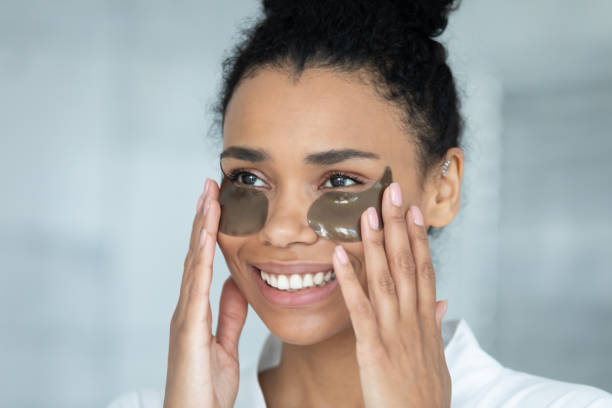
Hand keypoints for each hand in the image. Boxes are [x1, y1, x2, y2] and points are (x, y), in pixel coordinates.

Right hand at [163, 179, 248, 407]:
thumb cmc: (204, 390)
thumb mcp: (224, 346)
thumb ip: (229, 316)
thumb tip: (236, 286)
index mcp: (196, 311)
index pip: (203, 263)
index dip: (209, 232)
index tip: (216, 204)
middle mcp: (187, 308)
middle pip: (195, 255)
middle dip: (203, 219)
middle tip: (209, 186)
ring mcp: (186, 316)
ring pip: (194, 262)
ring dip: (202, 228)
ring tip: (208, 197)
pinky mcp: (190, 328)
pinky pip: (197, 286)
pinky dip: (201, 258)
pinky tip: (207, 235)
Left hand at [332, 182, 450, 407]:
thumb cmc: (424, 396)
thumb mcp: (437, 359)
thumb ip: (437, 327)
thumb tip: (442, 303)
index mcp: (426, 321)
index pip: (424, 269)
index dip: (419, 237)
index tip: (414, 210)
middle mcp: (413, 319)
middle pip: (407, 263)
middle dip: (399, 226)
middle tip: (392, 191)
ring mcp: (394, 331)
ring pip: (385, 278)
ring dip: (377, 243)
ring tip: (368, 213)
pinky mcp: (373, 347)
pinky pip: (359, 308)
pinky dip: (350, 280)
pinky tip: (340, 255)